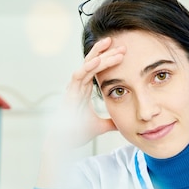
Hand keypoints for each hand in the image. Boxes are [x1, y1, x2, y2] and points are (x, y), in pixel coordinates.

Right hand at [36, 37, 125, 187]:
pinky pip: (79, 75)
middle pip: (92, 62)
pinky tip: (98, 60)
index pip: (96, 69)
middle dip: (106, 52)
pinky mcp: (70, 93)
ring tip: (111, 45)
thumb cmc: (77, 133)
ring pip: (87, 65)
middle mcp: (78, 86)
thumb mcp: (101, 127)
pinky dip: (88, 67)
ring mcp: (73, 88)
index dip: (107, 59)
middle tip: (121, 44)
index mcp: (84, 90)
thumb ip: (111, 123)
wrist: (65, 143)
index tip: (121, 51)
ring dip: (100, 55)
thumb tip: (123, 123)